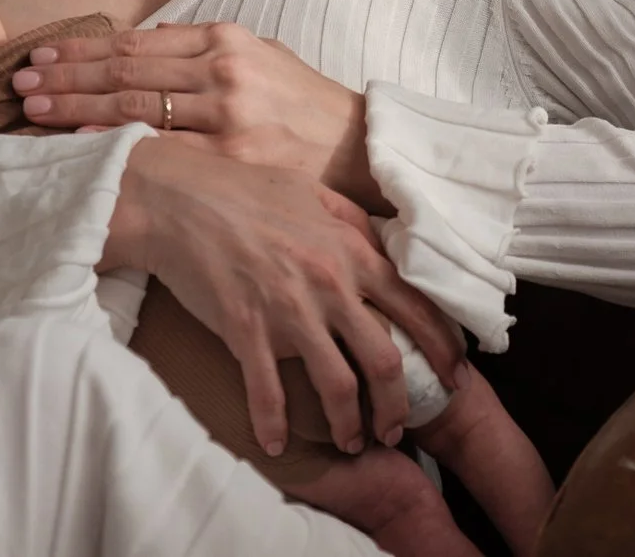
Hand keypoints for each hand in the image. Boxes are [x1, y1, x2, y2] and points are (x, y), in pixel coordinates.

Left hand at [15, 21, 383, 206]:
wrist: (356, 147)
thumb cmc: (304, 103)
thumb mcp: (262, 55)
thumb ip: (206, 47)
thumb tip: (152, 38)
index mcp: (225, 39)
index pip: (136, 42)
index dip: (83, 48)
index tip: (43, 54)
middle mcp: (222, 70)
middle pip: (125, 70)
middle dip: (66, 76)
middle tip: (21, 82)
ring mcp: (226, 114)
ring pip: (135, 106)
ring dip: (77, 108)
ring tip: (36, 111)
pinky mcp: (232, 158)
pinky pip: (163, 149)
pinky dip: (118, 145)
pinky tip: (83, 145)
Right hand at [102, 135, 463, 455]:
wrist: (179, 200)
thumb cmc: (245, 191)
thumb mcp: (314, 192)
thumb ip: (354, 223)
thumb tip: (384, 245)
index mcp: (351, 251)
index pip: (415, 306)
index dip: (442, 347)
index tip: (454, 375)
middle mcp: (330, 285)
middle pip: (385, 359)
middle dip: (398, 404)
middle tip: (397, 428)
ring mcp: (289, 311)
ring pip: (338, 385)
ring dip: (349, 423)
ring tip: (352, 442)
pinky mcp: (246, 331)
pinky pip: (268, 392)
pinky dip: (274, 424)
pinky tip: (277, 443)